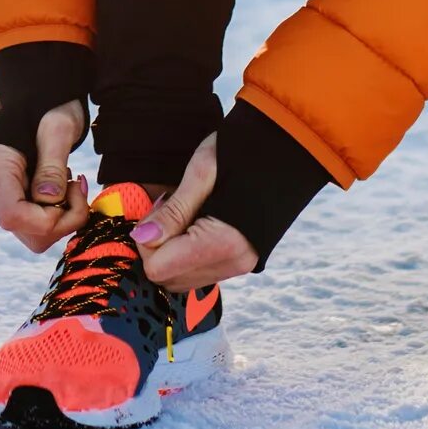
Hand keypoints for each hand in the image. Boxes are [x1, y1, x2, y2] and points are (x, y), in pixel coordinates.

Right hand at [0, 96, 89, 251]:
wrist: (34, 91)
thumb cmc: (47, 102)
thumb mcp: (57, 127)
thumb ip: (52, 165)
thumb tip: (50, 201)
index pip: (13, 216)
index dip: (48, 218)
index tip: (72, 192)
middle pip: (25, 231)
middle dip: (62, 219)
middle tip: (79, 185)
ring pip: (32, 233)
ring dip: (61, 216)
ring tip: (69, 181)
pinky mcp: (10, 199)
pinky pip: (34, 222)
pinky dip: (56, 212)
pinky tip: (61, 185)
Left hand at [130, 130, 258, 291]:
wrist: (284, 150)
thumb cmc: (242, 154)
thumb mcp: (201, 173)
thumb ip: (172, 212)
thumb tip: (143, 238)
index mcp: (223, 242)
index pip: (158, 268)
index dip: (147, 240)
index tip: (158, 210)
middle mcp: (232, 262)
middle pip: (167, 278)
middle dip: (157, 246)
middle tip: (169, 209)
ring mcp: (238, 266)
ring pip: (180, 278)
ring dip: (170, 250)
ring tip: (184, 214)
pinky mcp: (239, 263)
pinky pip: (197, 271)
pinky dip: (185, 252)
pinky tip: (195, 222)